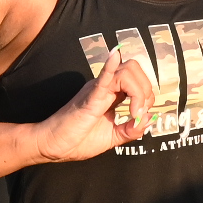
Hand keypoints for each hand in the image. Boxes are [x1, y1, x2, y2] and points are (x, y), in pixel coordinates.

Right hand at [37, 53, 156, 160]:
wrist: (52, 146)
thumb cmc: (76, 140)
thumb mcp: (112, 138)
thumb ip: (131, 130)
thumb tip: (150, 119)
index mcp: (111, 95)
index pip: (138, 82)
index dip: (147, 99)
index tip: (140, 119)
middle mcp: (104, 87)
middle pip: (134, 70)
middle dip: (146, 91)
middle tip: (138, 114)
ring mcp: (96, 90)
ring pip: (125, 72)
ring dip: (138, 92)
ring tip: (133, 113)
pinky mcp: (89, 98)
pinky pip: (103, 78)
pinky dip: (110, 68)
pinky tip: (114, 57)